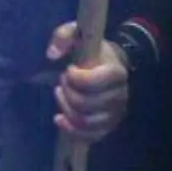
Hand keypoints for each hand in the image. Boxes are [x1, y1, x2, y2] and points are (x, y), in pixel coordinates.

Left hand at [45, 21, 130, 142]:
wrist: (108, 66)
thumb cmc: (91, 51)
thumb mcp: (78, 34)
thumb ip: (63, 36)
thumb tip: (51, 54)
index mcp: (116, 73)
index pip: (94, 82)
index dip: (75, 78)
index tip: (69, 69)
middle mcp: (120, 96)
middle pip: (85, 103)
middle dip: (67, 92)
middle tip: (63, 81)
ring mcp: (115, 114)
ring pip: (84, 121)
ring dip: (65, 108)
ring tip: (61, 93)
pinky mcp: (107, 127)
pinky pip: (89, 137)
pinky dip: (70, 130)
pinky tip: (59, 118)